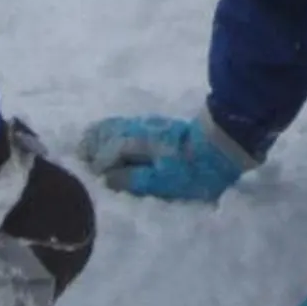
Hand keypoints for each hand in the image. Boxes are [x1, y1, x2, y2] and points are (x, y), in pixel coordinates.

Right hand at [81, 114, 252, 201]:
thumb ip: (131, 179)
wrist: (223, 144)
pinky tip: (110, 151)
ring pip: (110, 128)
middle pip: (102, 133)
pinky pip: (120, 128)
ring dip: (98, 143)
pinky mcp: (153, 127)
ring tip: (91, 160)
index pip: (105, 150)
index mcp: (136, 139)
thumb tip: (105, 178)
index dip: (95, 167)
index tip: (90, 182)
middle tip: (83, 168)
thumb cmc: (192, 168)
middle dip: (90, 150)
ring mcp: (144, 124)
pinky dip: (109, 138)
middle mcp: (136, 127)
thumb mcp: (162, 180)